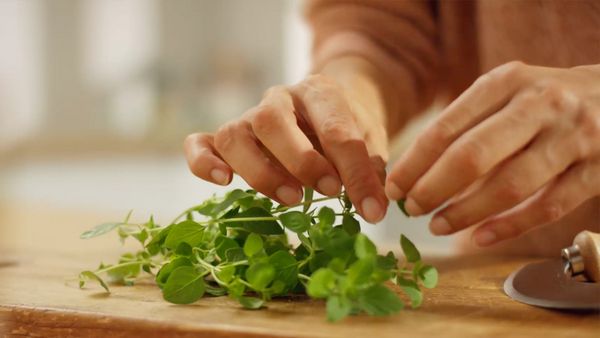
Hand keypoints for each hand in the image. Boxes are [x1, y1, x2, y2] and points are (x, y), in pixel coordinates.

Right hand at [184, 58, 389, 222]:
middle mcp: (278, 99)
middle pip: (271, 121)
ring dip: (261, 171)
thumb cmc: (347, 128)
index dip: (355, 171)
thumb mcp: (370, 140)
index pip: (335, 129)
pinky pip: (200, 143)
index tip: (370, 208)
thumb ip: (370, 167)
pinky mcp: (226, 138)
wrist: (326, 110)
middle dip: (301, 161)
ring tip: (291, 199)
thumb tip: (371, 204)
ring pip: (234, 135)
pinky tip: (222, 181)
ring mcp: (248, 117)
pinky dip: (204, 161)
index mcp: (319, 91)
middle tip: (329, 191)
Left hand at [385, 61, 599, 245]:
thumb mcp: (508, 90)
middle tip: (410, 209)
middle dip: (433, 188)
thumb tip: (416, 168)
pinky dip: (509, 227)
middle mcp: (540, 105)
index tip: (394, 186)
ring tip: (437, 226)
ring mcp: (572, 138)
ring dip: (465, 212)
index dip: (414, 163)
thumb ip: (468, 120)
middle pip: (473, 155)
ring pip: (509, 185)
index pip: (447, 128)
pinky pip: (547, 207)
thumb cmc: (545, 99)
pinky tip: (480, 238)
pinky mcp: (597, 170)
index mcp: (507, 82)